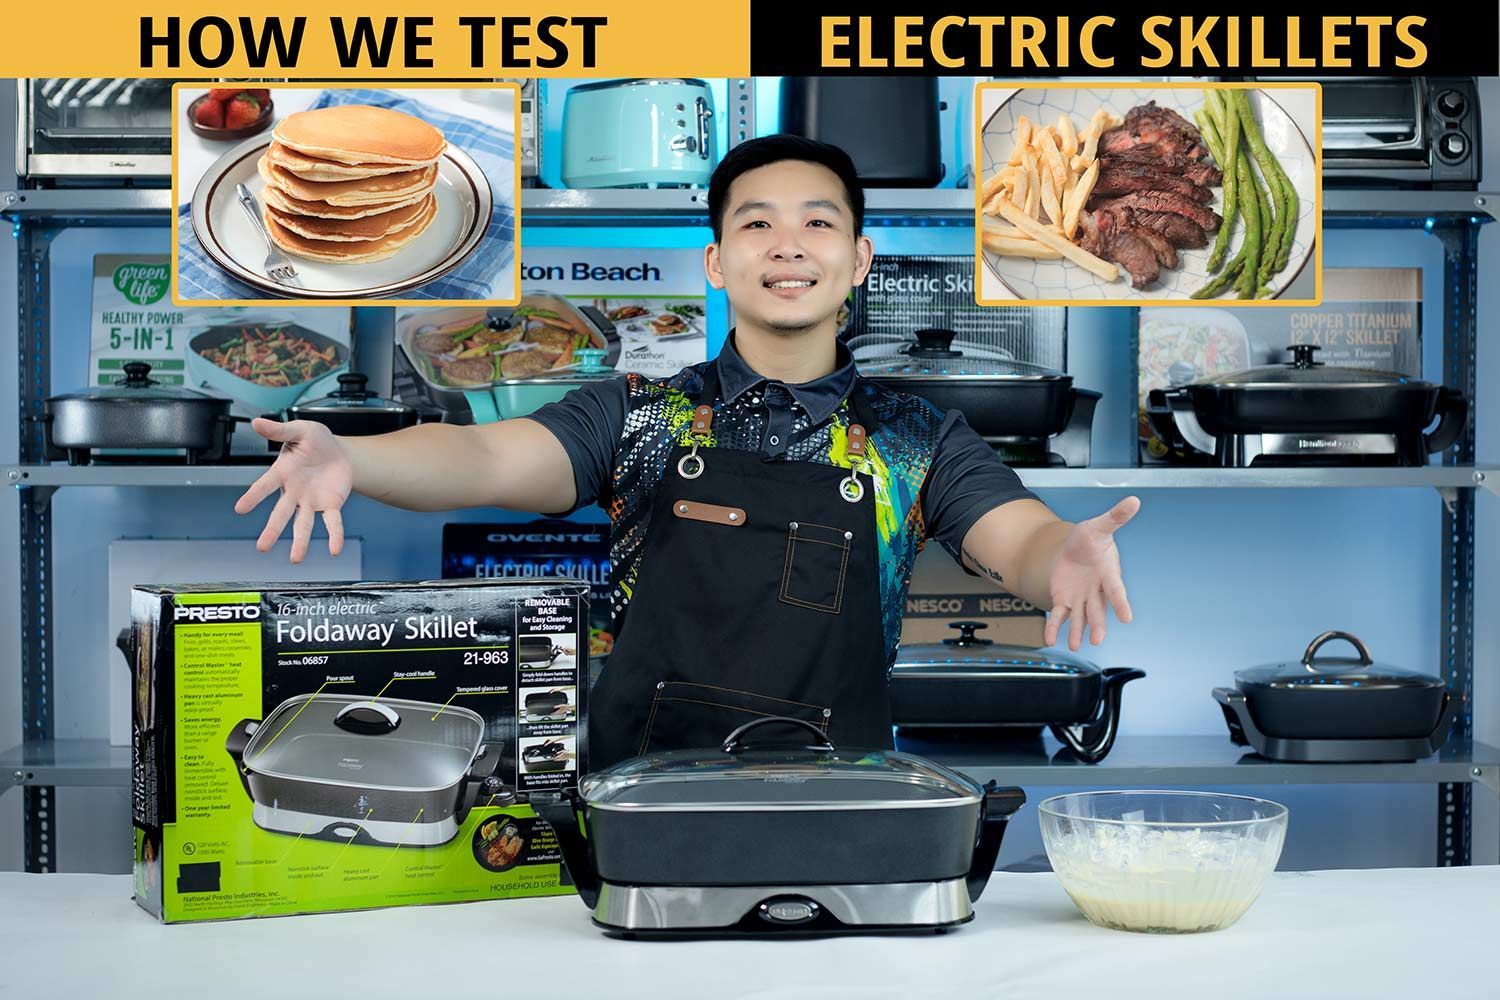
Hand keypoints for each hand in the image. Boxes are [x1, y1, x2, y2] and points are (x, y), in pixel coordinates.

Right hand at [234, 418, 352, 562]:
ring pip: (303, 524)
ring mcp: (310, 502)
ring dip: (300, 541)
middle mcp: (293, 492)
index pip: (264, 486)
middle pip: (281, 513)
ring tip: (295, 558)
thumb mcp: (300, 430)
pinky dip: (335, 536)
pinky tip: (335, 549)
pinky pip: (332, 523)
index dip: (253, 497)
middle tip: (262, 547)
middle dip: (272, 530)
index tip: (240, 508)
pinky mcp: (329, 506)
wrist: (341, 453)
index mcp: (282, 473)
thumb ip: (280, 430)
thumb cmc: (316, 441)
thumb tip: (257, 422)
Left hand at [1044, 496, 1138, 650]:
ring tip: (1074, 646)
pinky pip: (1059, 616)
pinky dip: (1054, 627)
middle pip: (1098, 610)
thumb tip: (1135, 500)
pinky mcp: (1065, 601)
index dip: (1121, 603)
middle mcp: (1096, 591)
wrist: (1074, 549)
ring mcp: (1081, 598)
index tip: (1127, 618)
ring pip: (1080, 618)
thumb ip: (1115, 517)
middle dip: (1098, 624)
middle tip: (1098, 640)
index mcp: (1108, 574)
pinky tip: (1049, 638)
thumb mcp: (1099, 526)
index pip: (1115, 590)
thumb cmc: (1091, 538)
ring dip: (1078, 632)